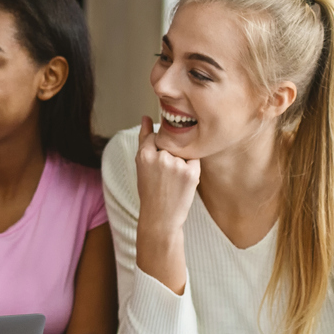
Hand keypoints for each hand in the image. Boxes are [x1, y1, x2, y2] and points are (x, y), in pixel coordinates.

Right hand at [135, 116, 200, 234]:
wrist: (160, 217)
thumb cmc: (149, 190)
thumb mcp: (140, 165)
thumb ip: (144, 139)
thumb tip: (146, 117)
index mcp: (144, 155)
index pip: (154, 136)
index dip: (157, 148)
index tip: (156, 161)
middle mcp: (160, 157)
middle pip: (170, 142)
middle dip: (169, 153)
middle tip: (163, 175)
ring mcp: (177, 164)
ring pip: (183, 150)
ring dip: (180, 159)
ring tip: (172, 179)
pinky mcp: (192, 172)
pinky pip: (194, 159)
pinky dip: (190, 166)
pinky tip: (181, 181)